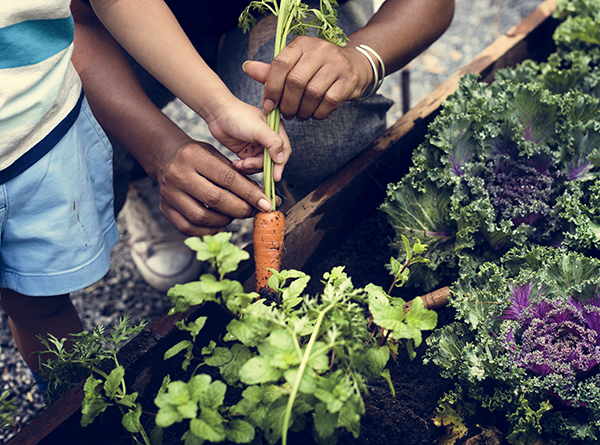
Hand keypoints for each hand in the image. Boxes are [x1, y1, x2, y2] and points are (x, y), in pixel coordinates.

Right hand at [156, 140, 274, 236]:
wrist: (167, 159)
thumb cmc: (198, 158)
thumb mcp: (217, 157)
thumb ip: (239, 176)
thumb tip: (265, 199)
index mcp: (193, 156)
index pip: (227, 178)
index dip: (249, 194)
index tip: (266, 204)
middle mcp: (178, 175)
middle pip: (215, 199)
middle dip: (240, 209)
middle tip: (252, 212)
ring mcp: (169, 194)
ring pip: (202, 217)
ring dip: (225, 220)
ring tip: (234, 215)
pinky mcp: (165, 209)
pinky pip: (188, 228)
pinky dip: (209, 230)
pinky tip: (220, 224)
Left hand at [204, 95, 291, 180]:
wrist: (218, 114)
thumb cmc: (239, 116)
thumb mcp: (259, 128)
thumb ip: (273, 143)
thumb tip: (280, 159)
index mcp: (276, 130)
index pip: (284, 151)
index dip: (280, 165)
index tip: (275, 177)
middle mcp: (268, 139)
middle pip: (271, 161)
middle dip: (259, 165)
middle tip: (247, 164)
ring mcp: (257, 147)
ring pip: (259, 165)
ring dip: (250, 167)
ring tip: (240, 163)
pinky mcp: (246, 152)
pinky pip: (249, 165)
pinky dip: (243, 167)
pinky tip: (236, 163)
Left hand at [243, 36, 372, 121]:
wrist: (354, 66)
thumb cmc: (317, 68)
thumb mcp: (295, 65)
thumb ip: (272, 71)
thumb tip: (248, 68)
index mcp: (301, 44)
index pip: (280, 64)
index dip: (271, 88)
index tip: (268, 105)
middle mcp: (319, 50)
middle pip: (296, 81)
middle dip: (287, 103)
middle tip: (286, 114)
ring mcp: (336, 63)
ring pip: (312, 93)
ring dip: (302, 111)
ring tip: (299, 116)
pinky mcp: (348, 79)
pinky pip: (329, 101)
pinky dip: (318, 113)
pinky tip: (314, 114)